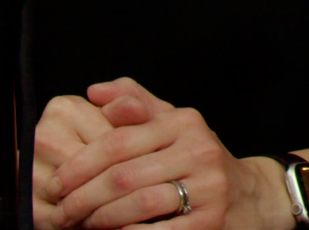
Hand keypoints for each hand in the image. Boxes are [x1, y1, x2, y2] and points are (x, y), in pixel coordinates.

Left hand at [46, 77, 287, 229]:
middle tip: (62, 212)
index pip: (118, 141)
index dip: (80, 165)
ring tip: (83, 225)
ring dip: (102, 219)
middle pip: (125, 176)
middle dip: (84, 197)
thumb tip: (96, 92)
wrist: (251, 196)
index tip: (57, 183)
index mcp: (184, 122)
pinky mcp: (212, 221)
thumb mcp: (172, 123)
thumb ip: (135, 103)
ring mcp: (209, 187)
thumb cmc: (199, 159)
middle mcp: (199, 149)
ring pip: (140, 204)